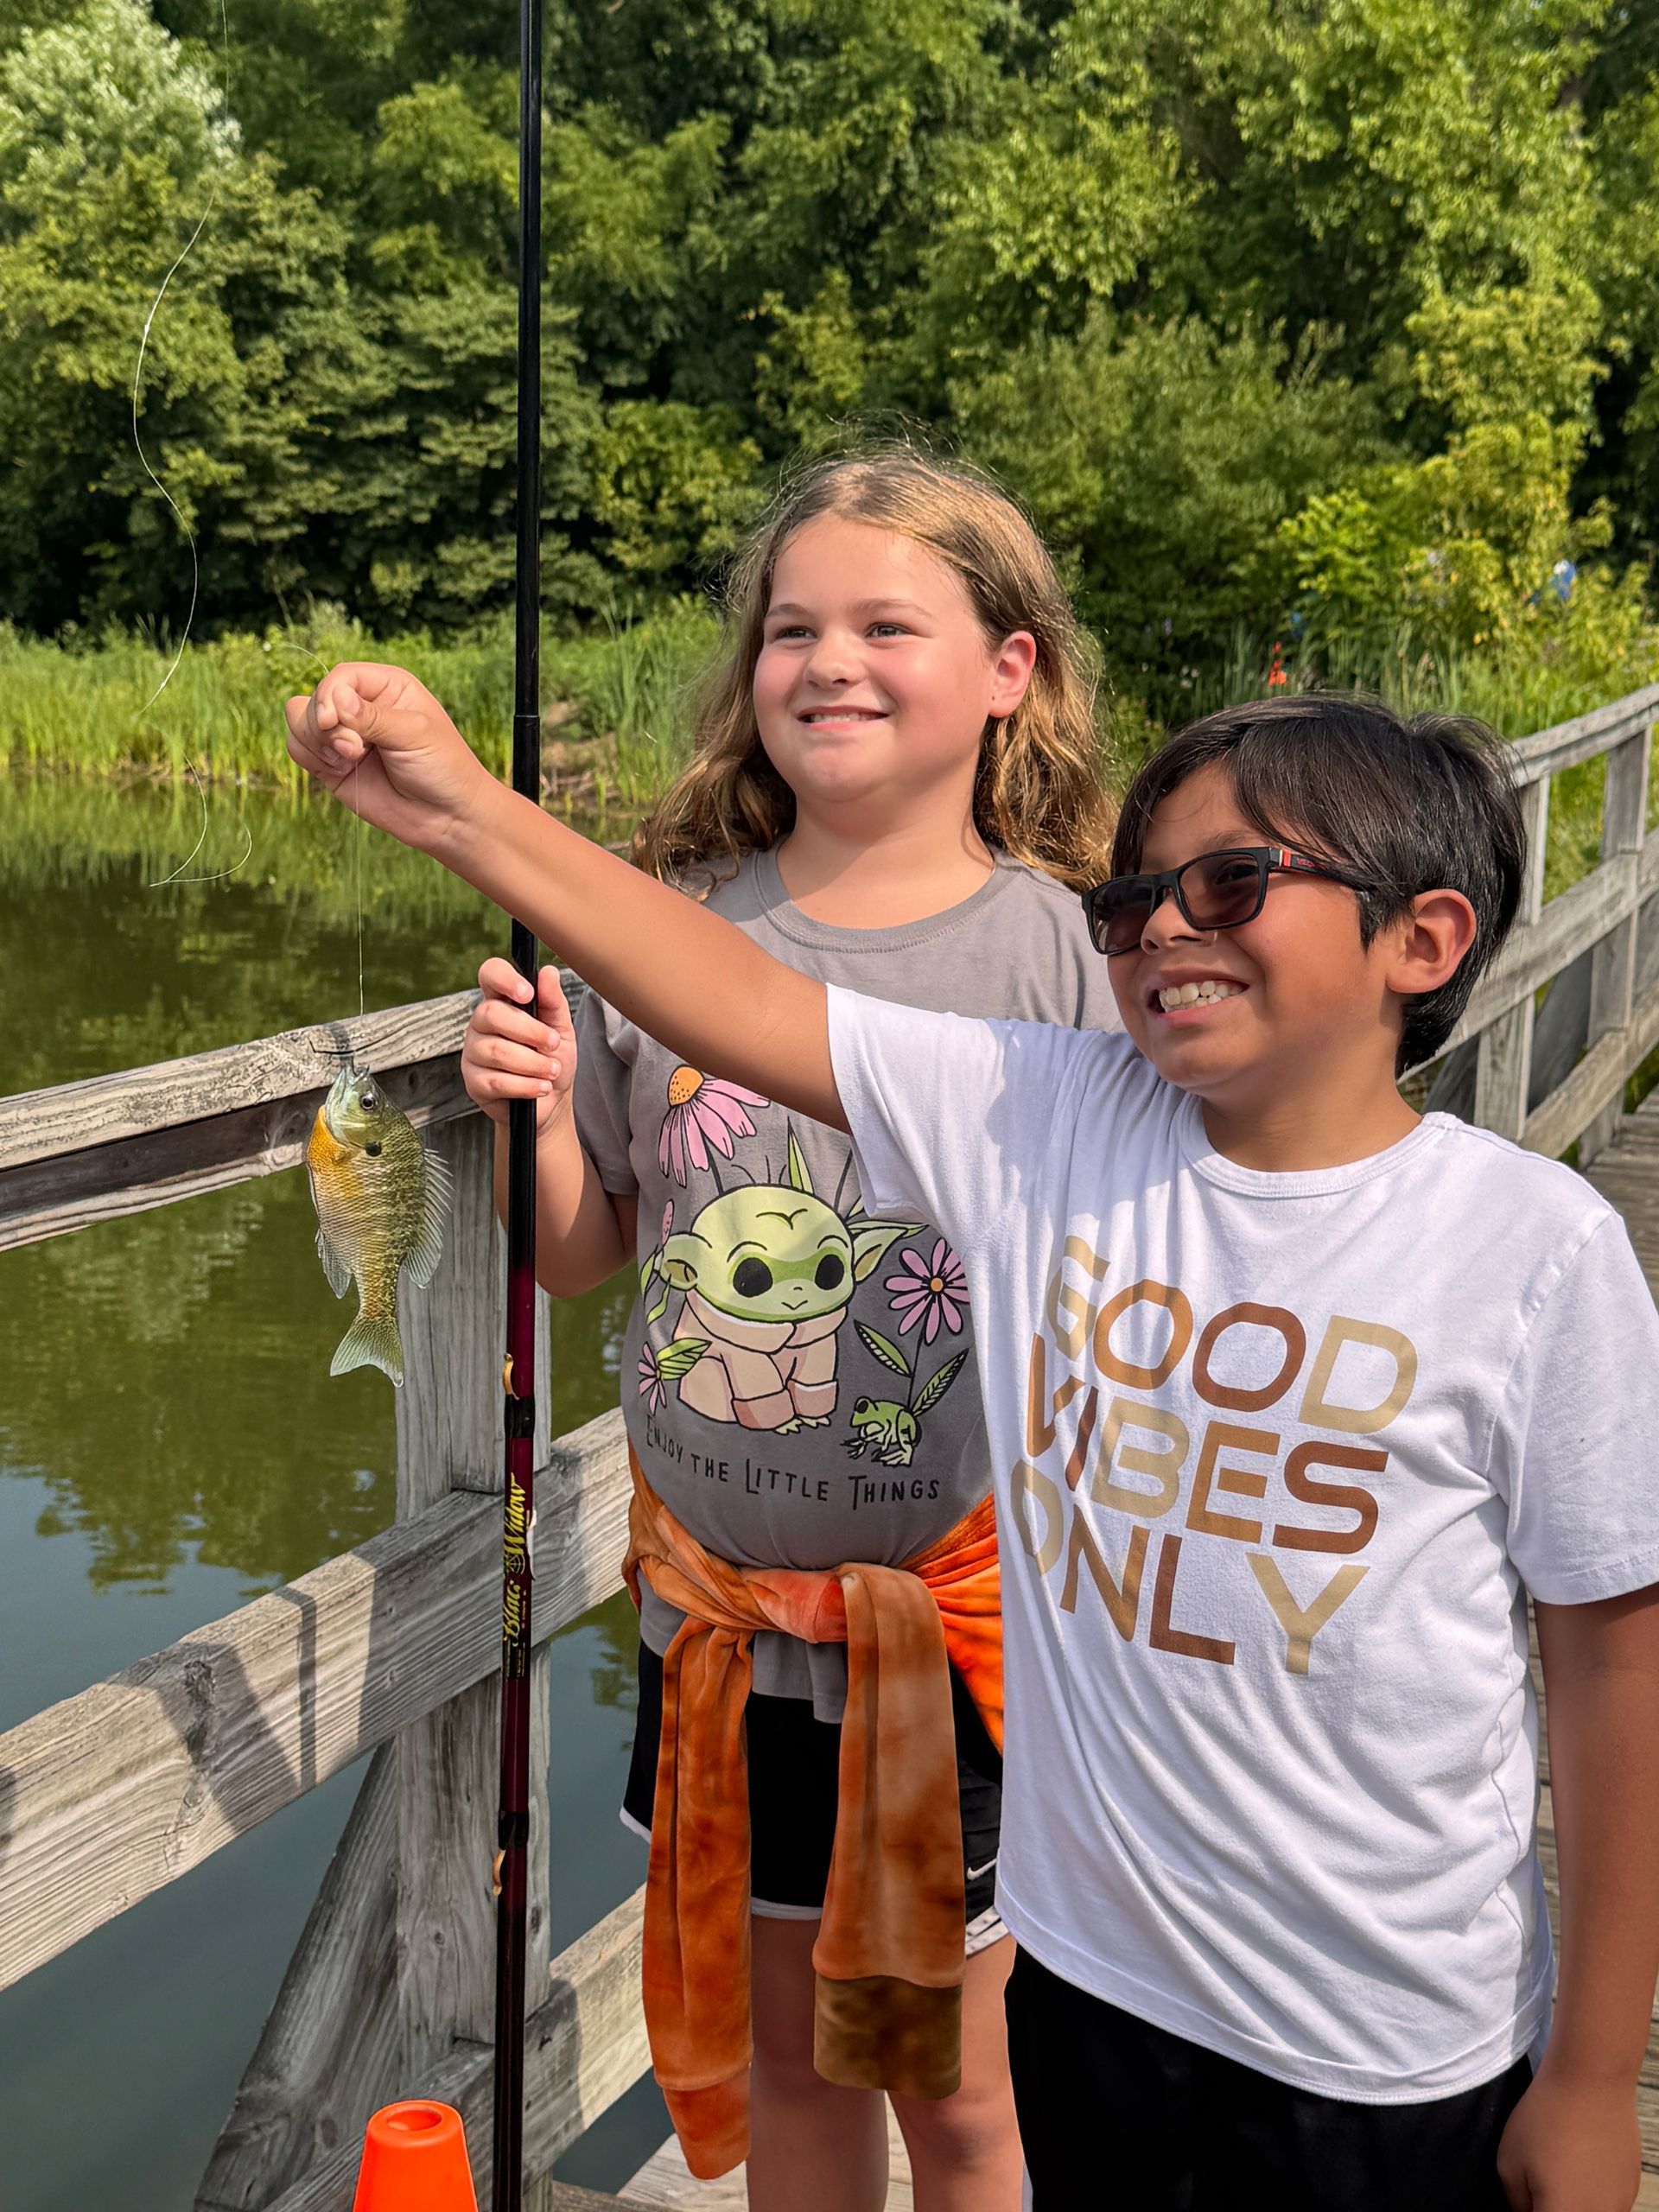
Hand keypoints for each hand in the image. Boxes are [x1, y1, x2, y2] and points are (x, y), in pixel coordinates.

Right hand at [284, 662, 497, 858]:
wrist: (446, 817)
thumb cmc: (442, 768)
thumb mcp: (414, 734)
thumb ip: (373, 717)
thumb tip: (335, 700)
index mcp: (386, 687)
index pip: (341, 677)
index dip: (328, 695)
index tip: (331, 721)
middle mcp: (361, 706)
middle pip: (315, 699)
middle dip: (325, 726)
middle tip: (354, 751)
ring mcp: (344, 735)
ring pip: (299, 720)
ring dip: (316, 741)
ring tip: (349, 760)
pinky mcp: (331, 763)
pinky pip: (298, 748)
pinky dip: (310, 757)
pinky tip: (339, 770)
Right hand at [461, 959, 576, 1135]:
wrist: (551, 1102)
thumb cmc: (552, 1058)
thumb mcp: (561, 1028)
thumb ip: (553, 1002)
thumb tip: (548, 972)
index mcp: (501, 1001)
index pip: (490, 974)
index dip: (503, 978)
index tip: (528, 993)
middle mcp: (481, 1023)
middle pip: (491, 1014)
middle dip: (530, 1031)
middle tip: (553, 1044)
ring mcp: (473, 1052)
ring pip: (497, 1051)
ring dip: (534, 1063)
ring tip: (552, 1071)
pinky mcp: (473, 1082)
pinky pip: (497, 1081)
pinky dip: (526, 1086)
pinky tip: (541, 1087)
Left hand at [1496, 2066, 1640, 2208]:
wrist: (1591, 2083)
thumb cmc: (1544, 2119)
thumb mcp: (1509, 2162)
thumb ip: (1517, 2202)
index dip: (1530, 2209)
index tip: (1525, 2195)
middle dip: (1550, 2204)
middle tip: (1539, 2179)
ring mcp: (1620, 2206)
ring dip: (1573, 2201)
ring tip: (1560, 2168)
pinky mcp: (1631, 2188)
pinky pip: (1607, 2203)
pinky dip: (1592, 2192)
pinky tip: (1582, 2163)